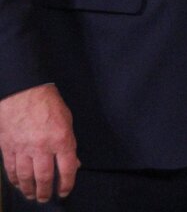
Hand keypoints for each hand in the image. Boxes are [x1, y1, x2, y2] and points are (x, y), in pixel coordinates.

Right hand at [0, 84, 79, 201]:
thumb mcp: (67, 121)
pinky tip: (18, 184)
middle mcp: (43, 147)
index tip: (65, 191)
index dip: (67, 183)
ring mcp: (23, 148)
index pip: (67, 168)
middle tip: (46, 199)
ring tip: (32, 195)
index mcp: (61, 139)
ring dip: (29, 189)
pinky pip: (11, 169)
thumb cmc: (48, 104)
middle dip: (46, 192)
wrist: (23, 93)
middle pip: (45, 177)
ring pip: (26, 177)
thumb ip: (69, 144)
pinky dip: (15, 179)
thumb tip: (74, 163)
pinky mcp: (9, 147)